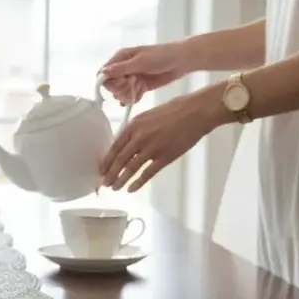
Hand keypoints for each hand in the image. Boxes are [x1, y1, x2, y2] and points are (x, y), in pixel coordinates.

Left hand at [99, 88, 225, 191]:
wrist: (196, 111)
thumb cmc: (175, 110)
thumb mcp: (148, 115)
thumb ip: (136, 130)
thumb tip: (126, 144)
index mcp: (134, 125)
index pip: (115, 146)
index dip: (107, 160)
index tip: (102, 169)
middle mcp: (140, 137)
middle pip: (120, 160)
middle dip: (111, 174)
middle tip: (105, 183)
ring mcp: (152, 148)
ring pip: (131, 168)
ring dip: (121, 180)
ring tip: (115, 188)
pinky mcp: (164, 157)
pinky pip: (147, 173)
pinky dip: (137, 183)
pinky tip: (131, 189)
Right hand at [100, 42, 189, 104]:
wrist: (181, 61)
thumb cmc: (162, 56)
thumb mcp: (141, 61)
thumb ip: (122, 68)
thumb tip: (103, 73)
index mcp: (121, 58)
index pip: (104, 73)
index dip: (108, 82)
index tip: (119, 84)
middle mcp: (123, 68)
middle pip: (111, 85)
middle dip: (120, 89)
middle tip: (132, 85)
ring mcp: (131, 78)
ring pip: (119, 93)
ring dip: (127, 94)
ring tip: (138, 89)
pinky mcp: (139, 86)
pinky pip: (129, 97)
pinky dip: (133, 98)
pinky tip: (140, 95)